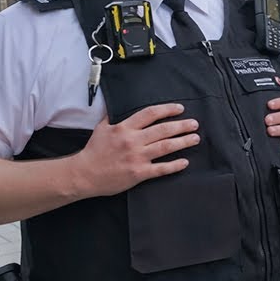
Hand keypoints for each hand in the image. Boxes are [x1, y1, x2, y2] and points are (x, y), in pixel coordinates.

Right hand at [74, 103, 198, 196]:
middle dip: (182, 126)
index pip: (150, 114)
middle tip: (194, 124)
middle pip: (163, 130)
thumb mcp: (101, 128)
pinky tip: (185, 162)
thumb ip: (113, 117)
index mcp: (124, 128)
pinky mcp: (139, 173)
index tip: (179, 109)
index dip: (167, 110)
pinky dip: (175, 165)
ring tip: (195, 138)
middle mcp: (133, 141)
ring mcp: (137, 157)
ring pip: (166, 147)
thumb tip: (120, 106)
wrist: (84, 174)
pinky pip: (161, 169)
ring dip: (183, 142)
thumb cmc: (93, 151)